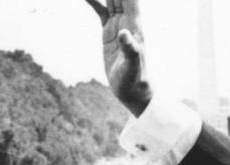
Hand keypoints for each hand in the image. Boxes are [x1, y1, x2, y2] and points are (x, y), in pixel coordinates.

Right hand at [82, 0, 152, 115]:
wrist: (132, 90)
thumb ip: (131, 50)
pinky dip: (93, 1)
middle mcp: (128, 20)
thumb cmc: (135, 79)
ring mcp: (118, 24)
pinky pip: (101, 10)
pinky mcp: (109, 32)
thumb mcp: (132, 66)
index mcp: (135, 24)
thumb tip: (125, 34)